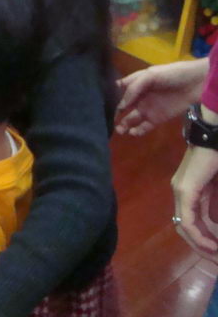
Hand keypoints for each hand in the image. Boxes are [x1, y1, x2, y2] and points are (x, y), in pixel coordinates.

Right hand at [115, 59, 207, 135]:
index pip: (118, 90)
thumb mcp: (149, 76)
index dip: (109, 96)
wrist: (196, 83)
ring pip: (131, 119)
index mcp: (135, 83)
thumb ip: (133, 89)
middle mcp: (139, 97)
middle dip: (114, 113)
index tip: (100, 103)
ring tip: (119, 130)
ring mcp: (147, 108)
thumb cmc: (171, 75)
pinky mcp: (157, 119)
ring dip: (123, 125)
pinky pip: (144, 127)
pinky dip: (137, 131)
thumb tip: (120, 106)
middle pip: (122, 107)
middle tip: (107, 120)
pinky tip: (132, 133)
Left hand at [172, 144, 217, 260]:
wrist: (215, 137)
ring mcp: (181, 190)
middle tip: (215, 258)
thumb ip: (215, 203)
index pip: (189, 221)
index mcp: (188, 190)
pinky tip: (211, 245)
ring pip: (185, 227)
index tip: (215, 251)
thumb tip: (214, 221)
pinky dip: (199, 236)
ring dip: (200, 244)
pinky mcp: (186, 189)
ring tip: (214, 254)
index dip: (201, 239)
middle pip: (184, 227)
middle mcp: (180, 191)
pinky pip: (189, 220)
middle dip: (200, 246)